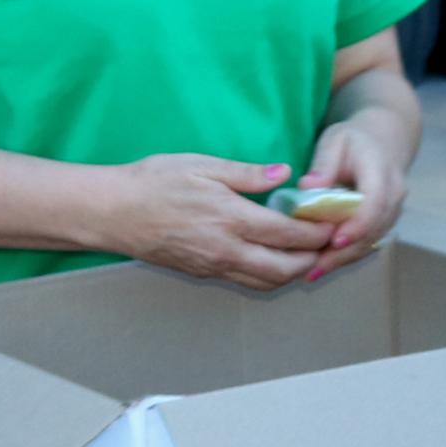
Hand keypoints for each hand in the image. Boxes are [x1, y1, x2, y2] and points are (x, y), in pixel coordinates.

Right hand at [108, 155, 334, 289]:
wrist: (112, 212)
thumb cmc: (154, 182)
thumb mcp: (202, 164)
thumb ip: (247, 173)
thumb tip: (284, 173)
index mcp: (231, 219)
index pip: (288, 234)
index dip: (317, 231)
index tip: (333, 221)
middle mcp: (226, 250)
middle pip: (286, 269)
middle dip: (313, 258)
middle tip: (328, 241)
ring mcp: (214, 266)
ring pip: (267, 282)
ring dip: (293, 272)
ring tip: (307, 252)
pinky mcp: (203, 273)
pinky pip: (246, 281)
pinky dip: (269, 275)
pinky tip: (274, 258)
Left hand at [296, 112, 408, 280]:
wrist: (384, 142)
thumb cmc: (354, 140)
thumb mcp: (335, 141)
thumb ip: (323, 164)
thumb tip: (306, 188)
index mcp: (381, 171)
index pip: (375, 203)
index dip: (357, 225)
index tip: (335, 241)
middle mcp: (394, 194)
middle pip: (373, 229)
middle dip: (345, 252)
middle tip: (314, 269)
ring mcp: (393, 210)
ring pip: (372, 240)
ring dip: (344, 258)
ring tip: (314, 272)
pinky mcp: (386, 221)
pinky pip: (369, 241)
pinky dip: (348, 254)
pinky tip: (324, 264)